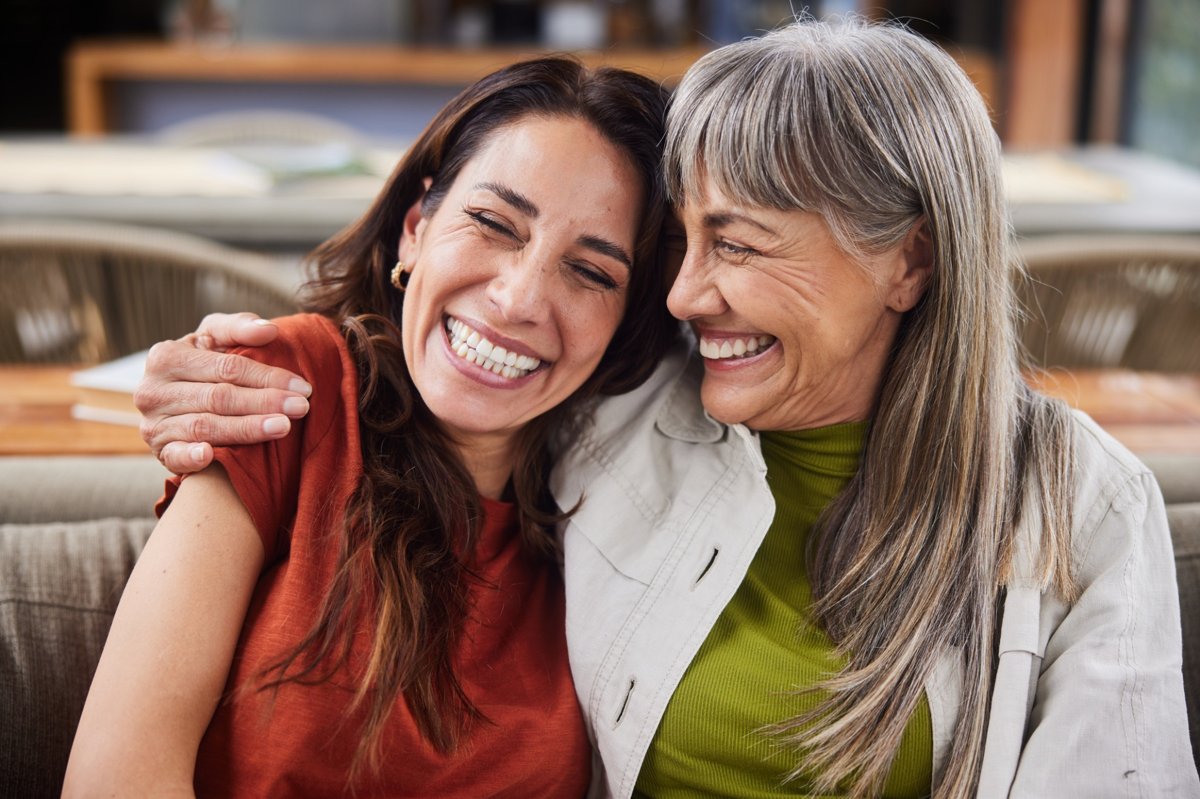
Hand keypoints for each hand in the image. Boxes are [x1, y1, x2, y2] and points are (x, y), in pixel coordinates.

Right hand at [135, 313, 312, 473]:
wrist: (173, 398)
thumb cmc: (202, 364)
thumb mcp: (214, 339)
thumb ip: (239, 328)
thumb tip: (270, 330)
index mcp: (166, 356)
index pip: (227, 368)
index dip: (267, 376)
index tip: (303, 386)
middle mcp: (153, 390)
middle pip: (219, 397)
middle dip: (264, 402)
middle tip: (300, 408)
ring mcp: (153, 423)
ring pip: (205, 426)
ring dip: (245, 429)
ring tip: (282, 427)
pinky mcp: (159, 451)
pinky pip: (174, 456)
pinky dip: (191, 457)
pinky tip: (212, 456)